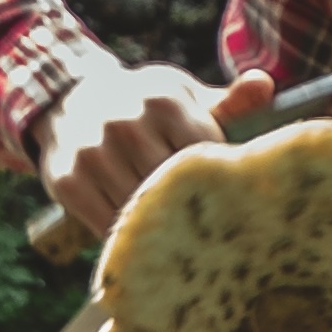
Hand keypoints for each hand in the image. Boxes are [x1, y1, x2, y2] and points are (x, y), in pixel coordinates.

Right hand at [36, 61, 275, 238]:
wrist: (69, 99)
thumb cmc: (144, 104)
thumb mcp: (183, 95)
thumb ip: (227, 101)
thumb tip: (264, 84)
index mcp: (164, 100)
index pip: (205, 156)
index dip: (218, 183)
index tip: (230, 203)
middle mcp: (125, 124)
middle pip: (173, 188)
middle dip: (192, 211)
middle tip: (213, 237)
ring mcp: (93, 154)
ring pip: (140, 211)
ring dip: (160, 231)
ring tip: (182, 247)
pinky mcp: (67, 182)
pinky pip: (106, 226)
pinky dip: (127, 240)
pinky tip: (144, 243)